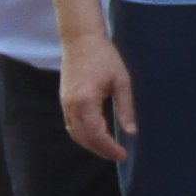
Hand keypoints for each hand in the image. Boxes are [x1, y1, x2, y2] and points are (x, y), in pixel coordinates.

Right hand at [62, 35, 137, 161]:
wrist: (81, 40)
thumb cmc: (104, 57)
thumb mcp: (122, 81)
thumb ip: (126, 108)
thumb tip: (131, 132)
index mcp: (86, 101)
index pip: (97, 134)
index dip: (110, 148)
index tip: (123, 155)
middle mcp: (72, 106)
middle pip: (85, 138)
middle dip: (102, 150)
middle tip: (119, 155)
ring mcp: (65, 104)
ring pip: (76, 134)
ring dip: (92, 145)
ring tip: (109, 149)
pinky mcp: (64, 101)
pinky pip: (71, 125)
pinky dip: (83, 136)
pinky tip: (96, 137)